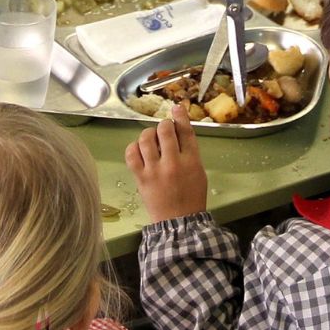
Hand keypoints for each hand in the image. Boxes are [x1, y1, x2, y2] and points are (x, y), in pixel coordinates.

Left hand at [125, 104, 208, 222]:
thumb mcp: (198, 171)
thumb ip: (189, 151)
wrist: (178, 221)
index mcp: (191, 161)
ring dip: (148, 134)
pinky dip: (134, 147)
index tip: (176, 107)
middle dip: (164, 125)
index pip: (185, 132)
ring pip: (146, 138)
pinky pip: (132, 154)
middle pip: (165, 130)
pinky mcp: (141, 177)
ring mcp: (155, 170)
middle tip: (164, 129)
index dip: (180, 116)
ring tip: (151, 139)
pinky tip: (139, 149)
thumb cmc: (191, 196)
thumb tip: (179, 131)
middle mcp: (173, 163)